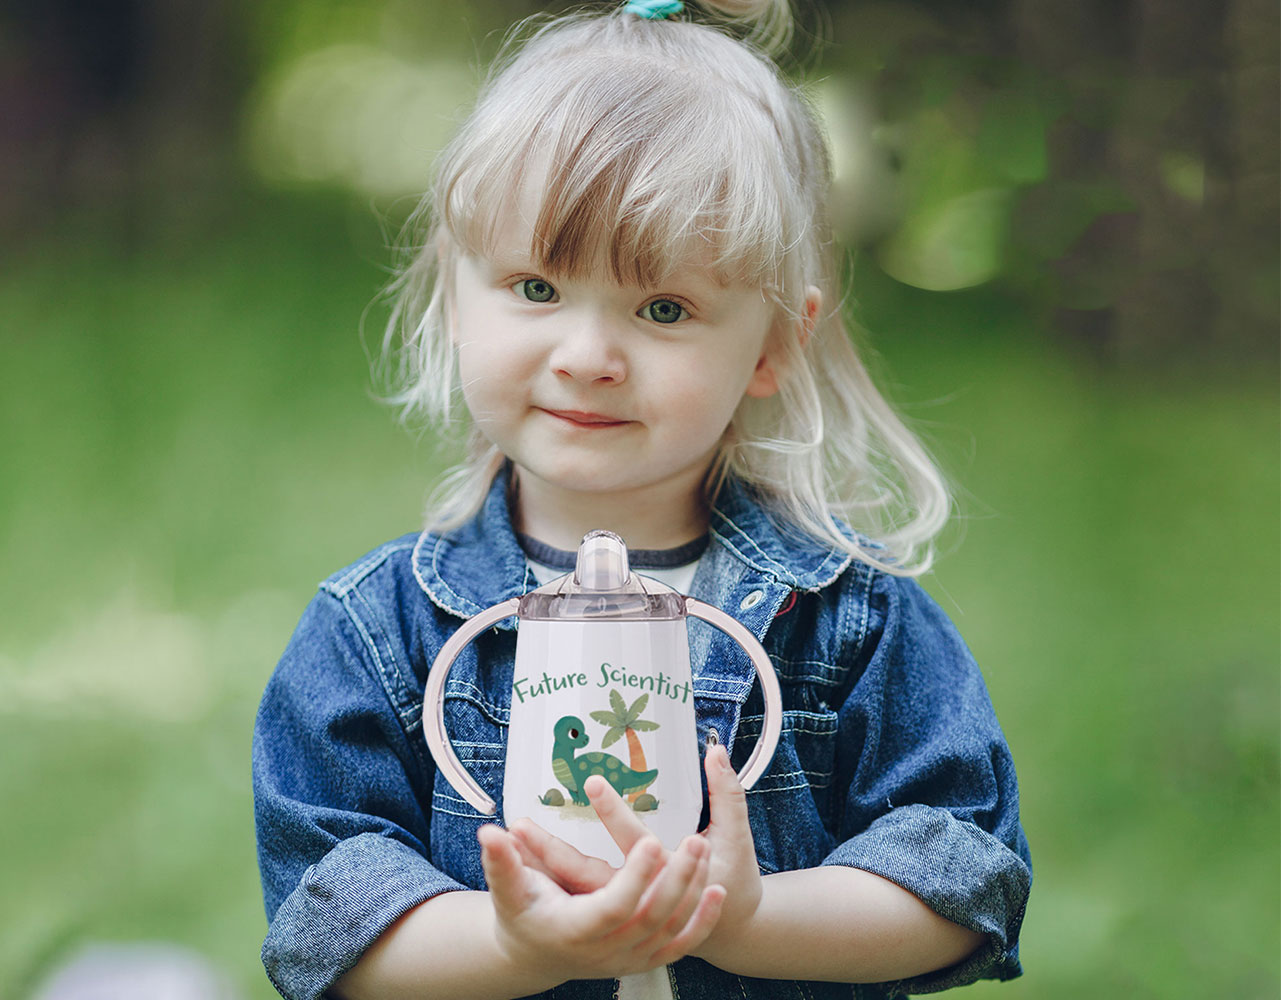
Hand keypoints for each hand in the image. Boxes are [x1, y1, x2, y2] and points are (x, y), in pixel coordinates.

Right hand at [478, 822, 724, 982]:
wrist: (535, 953)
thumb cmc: (521, 915)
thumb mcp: (508, 890)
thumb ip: (502, 861)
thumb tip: (490, 831)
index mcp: (576, 928)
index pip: (613, 905)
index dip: (634, 877)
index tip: (651, 841)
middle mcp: (606, 949)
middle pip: (651, 916)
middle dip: (676, 877)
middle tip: (693, 839)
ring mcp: (629, 958)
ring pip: (671, 929)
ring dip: (693, 891)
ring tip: (704, 849)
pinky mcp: (645, 957)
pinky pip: (681, 944)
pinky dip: (702, 921)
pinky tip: (717, 891)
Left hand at [510, 744, 762, 966]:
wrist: (731, 929)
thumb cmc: (735, 878)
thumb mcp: (735, 834)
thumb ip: (728, 791)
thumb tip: (716, 749)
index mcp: (668, 873)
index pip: (634, 841)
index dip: (612, 811)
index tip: (588, 781)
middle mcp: (639, 897)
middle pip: (586, 873)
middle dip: (550, 851)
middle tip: (518, 825)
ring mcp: (623, 909)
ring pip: (574, 887)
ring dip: (541, 866)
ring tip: (510, 838)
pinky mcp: (614, 911)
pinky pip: (576, 894)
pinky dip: (550, 878)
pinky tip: (524, 859)